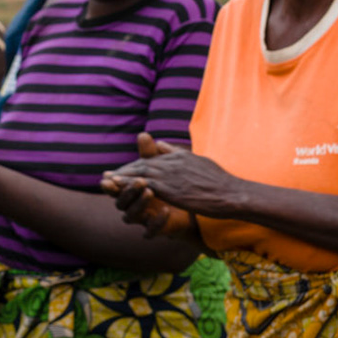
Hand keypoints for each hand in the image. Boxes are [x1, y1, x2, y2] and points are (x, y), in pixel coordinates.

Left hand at [101, 134, 239, 220]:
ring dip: (121, 177)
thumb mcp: (198, 160)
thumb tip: (160, 143)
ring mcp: (169, 174)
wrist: (231, 194)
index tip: (122, 170)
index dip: (135, 165)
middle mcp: (171, 162)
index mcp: (178, 156)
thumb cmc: (219, 181)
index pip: (151, 159)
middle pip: (141, 164)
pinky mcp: (169, 187)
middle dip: (123, 170)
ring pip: (139, 173)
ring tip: (106, 181)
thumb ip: (176, 153)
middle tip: (107, 175)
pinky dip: (129, 185)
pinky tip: (118, 189)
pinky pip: (143, 185)